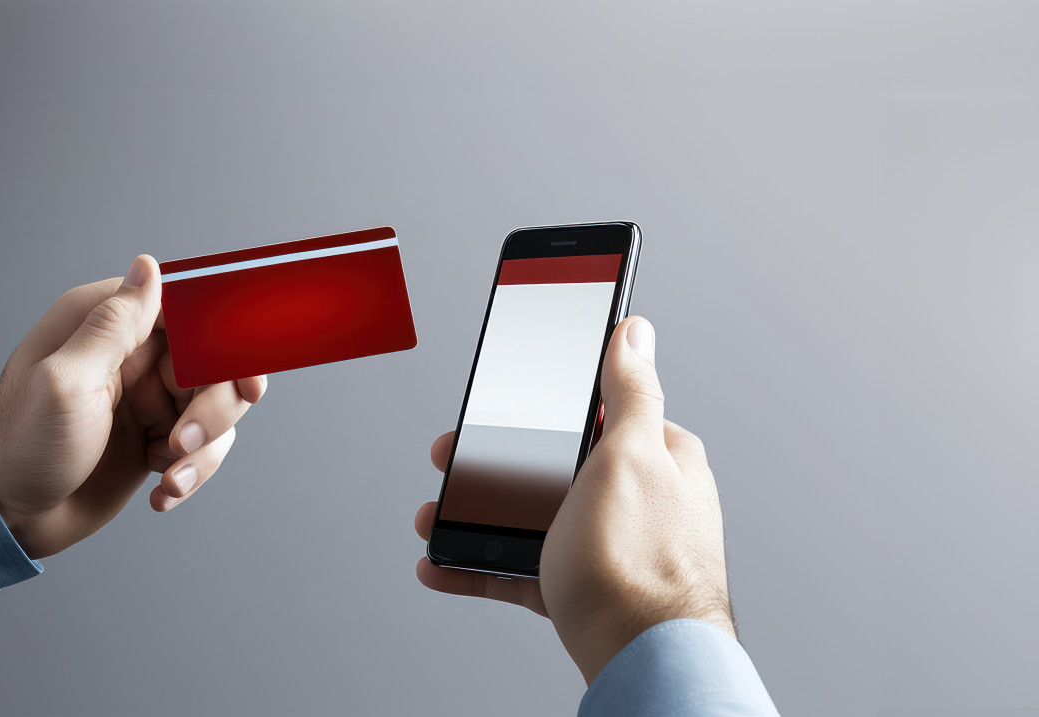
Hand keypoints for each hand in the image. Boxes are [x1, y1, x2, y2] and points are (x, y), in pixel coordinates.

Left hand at [0, 255, 265, 558]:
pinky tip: (162, 491)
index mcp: (107, 324)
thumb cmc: (21, 446)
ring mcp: (148, 398)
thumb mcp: (66, 381)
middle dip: (214, 408)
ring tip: (168, 476)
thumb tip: (149, 266)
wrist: (7, 515)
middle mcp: (134, 354)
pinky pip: (203, 445)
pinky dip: (192, 471)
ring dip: (204, 448)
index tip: (242, 379)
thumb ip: (113, 326)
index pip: (188, 309)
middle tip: (183, 441)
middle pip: (215, 363)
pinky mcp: (156, 437)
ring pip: (218, 407)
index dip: (225, 339)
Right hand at [414, 317, 732, 682]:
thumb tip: (634, 330)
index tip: (502, 404)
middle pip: (554, 467)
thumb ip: (630, 389)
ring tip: (432, 516)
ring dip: (475, 515)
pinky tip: (442, 562)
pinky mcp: (582, 591)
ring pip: (531, 518)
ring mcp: (609, 548)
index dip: (547, 404)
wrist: (641, 662)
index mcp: (660, 458)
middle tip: (450, 457)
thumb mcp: (629, 455)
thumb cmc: (639, 563)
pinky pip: (520, 568)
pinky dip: (478, 564)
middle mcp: (640, 501)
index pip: (603, 411)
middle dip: (495, 465)